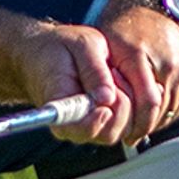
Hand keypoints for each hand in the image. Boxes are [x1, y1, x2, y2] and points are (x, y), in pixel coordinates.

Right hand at [14, 19, 136, 146]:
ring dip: (129, 101)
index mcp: (59, 110)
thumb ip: (94, 71)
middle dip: (121, 102)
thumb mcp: (80, 45)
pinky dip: (133, 104)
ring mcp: (90, 129)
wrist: (45, 54)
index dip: (97, 120)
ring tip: (114, 75)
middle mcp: (74, 127)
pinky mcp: (104, 126)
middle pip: (110, 132)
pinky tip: (121, 83)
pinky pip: (128, 124)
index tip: (106, 102)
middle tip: (113, 72)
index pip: (80, 128)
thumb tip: (107, 98)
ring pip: (123, 129)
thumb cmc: (59, 49)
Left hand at [91, 0, 178, 143]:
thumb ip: (103, 78)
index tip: (124, 134)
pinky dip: (164, 113)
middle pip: (158, 112)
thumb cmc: (126, 31)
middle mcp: (167, 65)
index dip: (135, 124)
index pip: (147, 103)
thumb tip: (100, 108)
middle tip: (128, 134)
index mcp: (140, 56)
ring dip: (152, 121)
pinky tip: (150, 112)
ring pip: (168, 113)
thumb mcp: (106, 48)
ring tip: (137, 123)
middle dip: (142, 126)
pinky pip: (178, 107)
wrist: (159, 11)